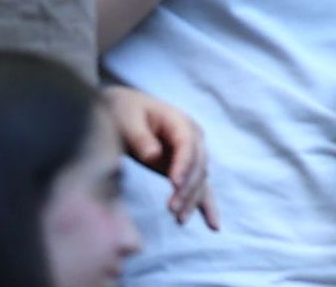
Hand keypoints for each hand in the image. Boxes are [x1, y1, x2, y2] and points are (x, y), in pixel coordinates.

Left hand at [105, 83, 215, 227]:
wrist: (122, 109)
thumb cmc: (123, 110)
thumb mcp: (125, 118)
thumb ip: (140, 136)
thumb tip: (154, 156)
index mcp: (178, 121)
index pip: (187, 144)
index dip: (183, 164)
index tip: (174, 184)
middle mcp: (191, 137)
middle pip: (198, 165)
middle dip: (187, 188)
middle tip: (171, 208)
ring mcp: (191, 154)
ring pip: (200, 179)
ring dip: (192, 200)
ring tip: (179, 220)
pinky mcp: (185, 169)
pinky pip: (200, 187)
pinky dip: (206, 205)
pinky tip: (213, 225)